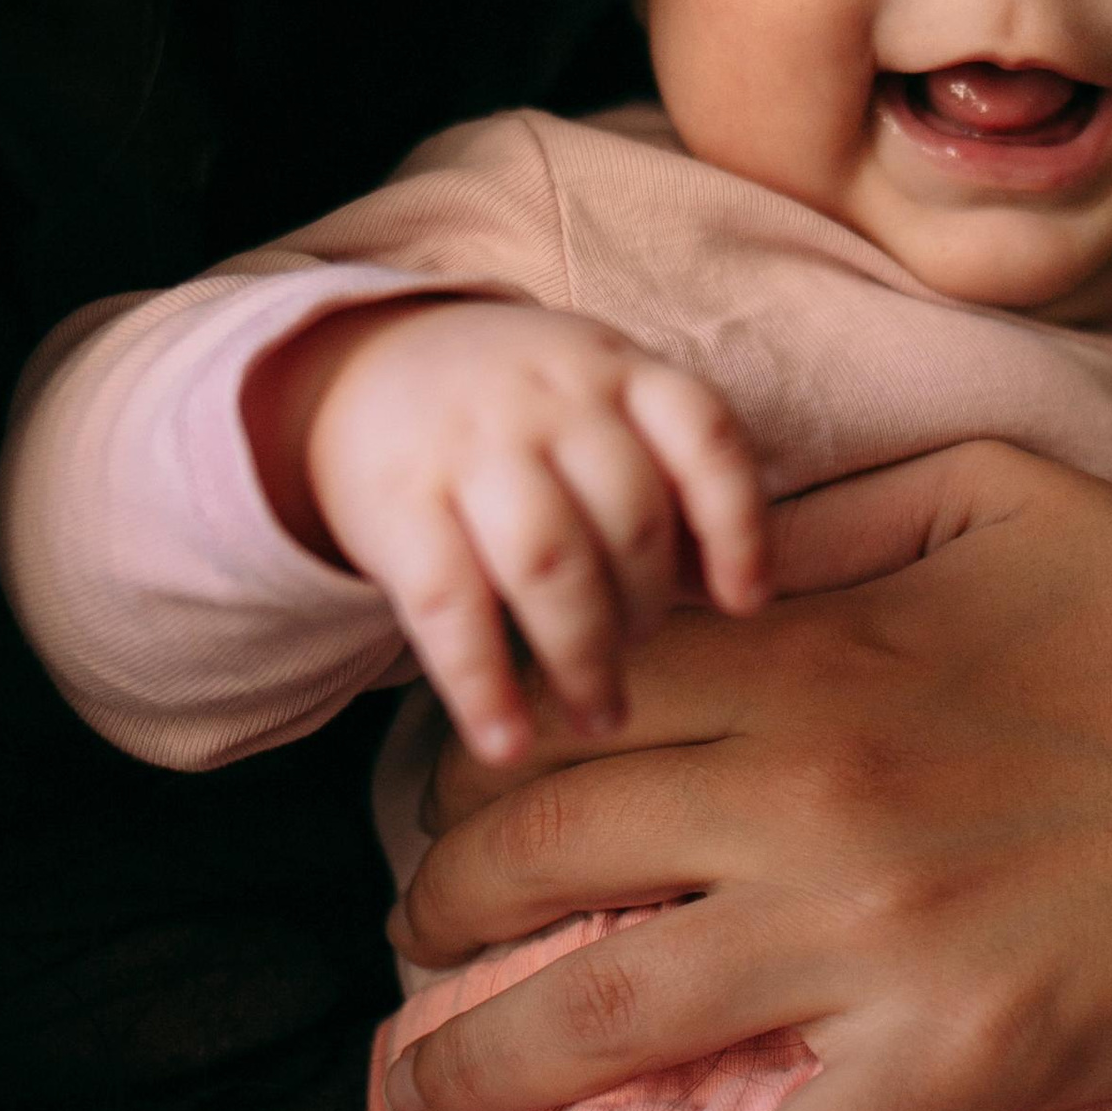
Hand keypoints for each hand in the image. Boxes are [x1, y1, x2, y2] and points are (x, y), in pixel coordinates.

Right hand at [243, 296, 767, 758]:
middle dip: (648, 606)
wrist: (365, 368)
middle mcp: (549, 399)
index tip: (747, 602)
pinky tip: (506, 743)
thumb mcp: (600, 406)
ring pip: (549, 561)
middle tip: (639, 651)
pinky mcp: (397, 504)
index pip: (703, 433)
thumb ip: (667, 484)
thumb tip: (737, 594)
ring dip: (584, 655)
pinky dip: (483, 685)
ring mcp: (469, 447)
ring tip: (600, 713)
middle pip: (629, 516)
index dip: (738, 523)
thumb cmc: (523, 415)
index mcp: (616, 369)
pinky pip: (448, 606)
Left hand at [385, 439, 1111, 1110]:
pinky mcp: (952, 1070)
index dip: (485, 729)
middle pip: (538, 843)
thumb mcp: (999, 491)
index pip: (571, 688)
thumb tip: (703, 530)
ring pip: (600, 1015)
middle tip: (420, 927)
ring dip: (471, 1064)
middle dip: (441, 893)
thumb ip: (829, 508)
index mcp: (809, 651)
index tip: (458, 769)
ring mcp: (871, 943)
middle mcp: (804, 794)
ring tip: (418, 1091)